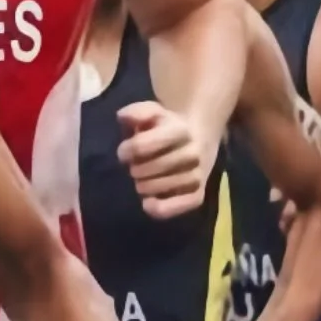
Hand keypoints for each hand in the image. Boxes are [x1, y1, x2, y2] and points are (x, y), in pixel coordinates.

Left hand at [116, 101, 212, 219]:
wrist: (199, 138)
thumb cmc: (167, 127)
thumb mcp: (153, 112)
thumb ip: (137, 112)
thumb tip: (122, 116)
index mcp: (180, 130)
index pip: (141, 146)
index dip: (126, 151)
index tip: (124, 152)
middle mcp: (193, 153)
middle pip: (148, 169)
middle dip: (135, 169)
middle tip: (135, 167)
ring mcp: (197, 175)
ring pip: (160, 187)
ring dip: (143, 186)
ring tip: (141, 180)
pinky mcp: (198, 194)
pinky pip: (179, 206)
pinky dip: (162, 209)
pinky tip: (148, 203)